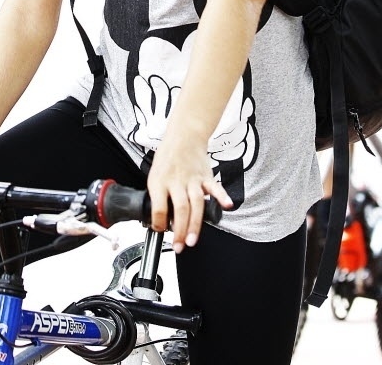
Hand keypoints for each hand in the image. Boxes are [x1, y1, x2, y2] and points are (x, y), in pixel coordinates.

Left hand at [147, 133, 231, 253]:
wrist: (184, 135)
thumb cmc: (168, 158)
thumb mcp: (154, 176)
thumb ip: (159, 198)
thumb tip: (161, 222)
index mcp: (160, 181)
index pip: (158, 206)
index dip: (158, 222)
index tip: (160, 230)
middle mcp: (177, 181)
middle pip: (180, 208)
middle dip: (180, 230)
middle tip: (180, 246)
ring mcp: (193, 179)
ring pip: (196, 203)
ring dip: (195, 224)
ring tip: (193, 241)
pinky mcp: (206, 176)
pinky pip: (215, 187)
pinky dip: (222, 197)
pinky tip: (227, 206)